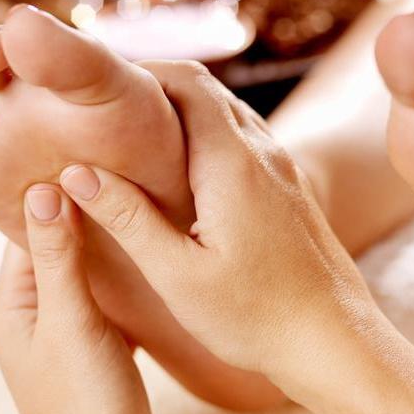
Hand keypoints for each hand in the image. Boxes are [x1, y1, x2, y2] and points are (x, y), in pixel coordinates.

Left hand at [0, 186, 165, 413]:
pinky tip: (147, 262)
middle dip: (84, 218)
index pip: (25, 232)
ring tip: (137, 213)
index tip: (84, 160)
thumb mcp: (70, 321)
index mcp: (10, 306)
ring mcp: (62, 334)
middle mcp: (30, 316)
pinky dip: (120, 281)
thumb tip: (43, 189)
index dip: (51, 195)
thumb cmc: (85, 404)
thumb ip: (58, 256)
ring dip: (105, 249)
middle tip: (120, 179)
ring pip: (83, 274)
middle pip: (54, 249)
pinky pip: (103, 300)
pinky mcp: (93, 349)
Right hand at [58, 62, 373, 404]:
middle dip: (155, 88)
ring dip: (182, 111)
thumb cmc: (256, 317)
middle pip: (205, 89)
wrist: (336, 342)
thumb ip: (128, 219)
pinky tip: (182, 173)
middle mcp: (262, 152)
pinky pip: (242, 139)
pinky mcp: (288, 187)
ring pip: (225, 111)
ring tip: (137, 138)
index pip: (186, 82)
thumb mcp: (179, 275)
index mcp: (232, 163)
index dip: (141, 72)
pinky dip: (206, 135)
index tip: (101, 91)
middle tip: (109, 114)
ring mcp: (281, 167)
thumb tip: (77, 174)